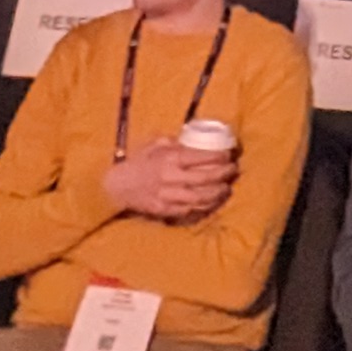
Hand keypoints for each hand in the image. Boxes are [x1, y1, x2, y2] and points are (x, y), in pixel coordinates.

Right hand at [100, 135, 239, 221]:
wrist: (118, 186)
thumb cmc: (138, 161)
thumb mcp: (154, 144)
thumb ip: (174, 142)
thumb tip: (195, 139)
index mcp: (169, 159)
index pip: (200, 157)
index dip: (219, 157)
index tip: (229, 154)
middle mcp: (171, 178)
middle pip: (205, 178)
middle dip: (224, 174)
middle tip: (233, 170)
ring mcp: (168, 197)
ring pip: (201, 197)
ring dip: (217, 193)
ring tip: (227, 188)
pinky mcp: (166, 210)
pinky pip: (190, 210)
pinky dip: (204, 207)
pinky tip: (213, 202)